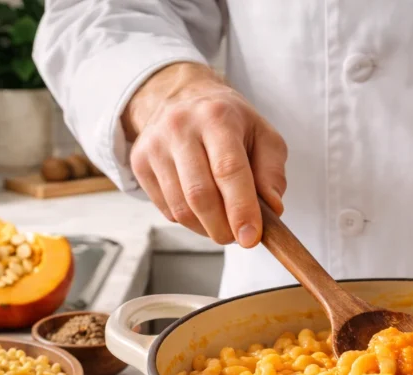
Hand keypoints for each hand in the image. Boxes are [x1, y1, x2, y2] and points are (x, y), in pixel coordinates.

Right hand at [123, 62, 287, 246]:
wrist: (182, 99)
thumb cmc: (229, 123)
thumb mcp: (263, 136)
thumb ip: (272, 173)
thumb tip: (272, 209)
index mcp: (217, 116)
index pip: (228, 169)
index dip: (241, 208)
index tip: (250, 237)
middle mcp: (180, 127)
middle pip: (200, 194)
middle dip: (222, 227)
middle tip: (238, 238)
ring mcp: (155, 145)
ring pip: (180, 208)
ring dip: (206, 228)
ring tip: (222, 223)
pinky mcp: (139, 162)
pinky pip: (166, 209)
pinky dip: (189, 221)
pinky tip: (201, 209)